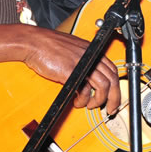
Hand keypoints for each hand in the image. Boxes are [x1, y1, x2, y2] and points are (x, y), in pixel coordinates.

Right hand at [0, 25, 121, 112]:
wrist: (34, 42)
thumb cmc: (48, 45)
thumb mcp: (72, 49)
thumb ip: (83, 60)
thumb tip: (89, 76)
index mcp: (92, 50)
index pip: (113, 70)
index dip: (116, 86)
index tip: (114, 97)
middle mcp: (90, 56)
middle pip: (113, 79)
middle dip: (114, 98)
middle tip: (110, 109)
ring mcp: (83, 64)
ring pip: (103, 86)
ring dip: (99, 100)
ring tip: (91, 105)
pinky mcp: (72, 72)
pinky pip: (85, 90)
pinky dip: (83, 99)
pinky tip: (77, 101)